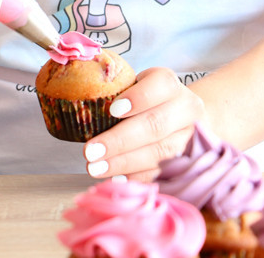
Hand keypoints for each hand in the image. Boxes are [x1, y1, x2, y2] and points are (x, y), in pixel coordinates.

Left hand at [82, 67, 205, 181]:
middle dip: (119, 140)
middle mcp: (185, 109)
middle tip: (90, 151)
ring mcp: (189, 137)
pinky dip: (136, 176)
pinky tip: (114, 179)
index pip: (161, 84)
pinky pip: (161, 172)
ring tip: (95, 168)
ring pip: (159, 152)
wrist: (181, 118)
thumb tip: (75, 105)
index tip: (112, 110)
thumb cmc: (144, 102)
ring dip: (123, 163)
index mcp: (170, 84)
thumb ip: (112, 93)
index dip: (138, 98)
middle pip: (156, 124)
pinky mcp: (186, 160)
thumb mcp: (131, 88)